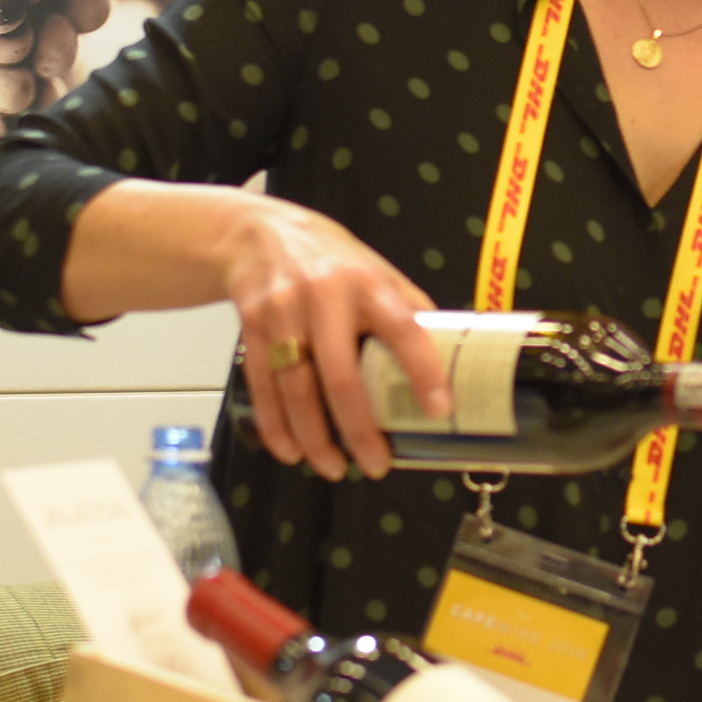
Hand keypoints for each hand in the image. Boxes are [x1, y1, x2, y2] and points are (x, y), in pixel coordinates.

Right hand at [220, 196, 446, 480]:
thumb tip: (448, 358)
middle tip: (375, 463)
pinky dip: (276, 426)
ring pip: (297, 388)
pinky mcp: (252, 327)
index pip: (403, 329)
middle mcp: (325, 297)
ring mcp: (284, 313)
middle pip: (340, 375)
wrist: (258, 235)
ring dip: (315, 438)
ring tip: (333, 466)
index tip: (438, 409)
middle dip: (358, 429)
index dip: (423, 371)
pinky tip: (291, 450)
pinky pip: (264, 387)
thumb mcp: (377, 272)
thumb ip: (407, 312)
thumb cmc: (329, 260)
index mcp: (368, 285)